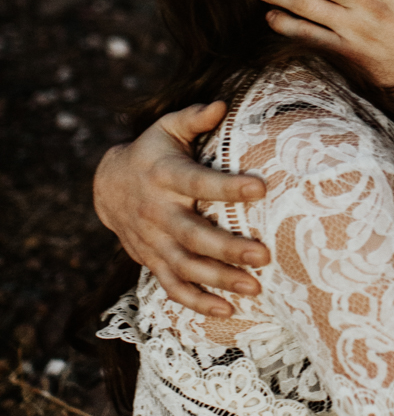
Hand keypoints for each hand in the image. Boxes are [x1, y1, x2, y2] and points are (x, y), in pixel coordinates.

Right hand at [92, 103, 269, 317]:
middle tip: (263, 256)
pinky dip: (197, 303)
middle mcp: (158, 212)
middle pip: (193, 235)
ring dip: (219, 280)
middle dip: (227, 248)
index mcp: (165, 175)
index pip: (199, 183)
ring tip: (255, 288)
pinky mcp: (152, 260)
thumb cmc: (152, 151)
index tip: (260, 189)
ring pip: (186, 266)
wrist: (108, 186)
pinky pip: (172, 286)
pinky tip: (227, 311)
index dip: (227, 187)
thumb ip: (193, 117)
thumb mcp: (167, 128)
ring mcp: (153, 241)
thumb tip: (222, 103)